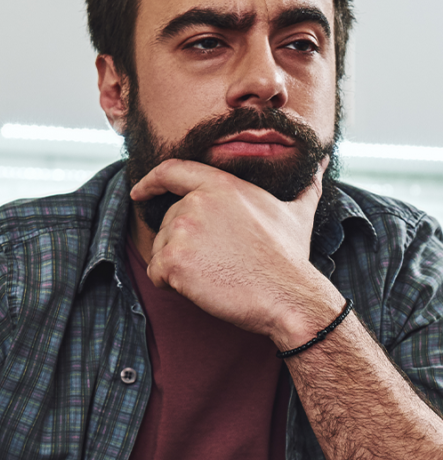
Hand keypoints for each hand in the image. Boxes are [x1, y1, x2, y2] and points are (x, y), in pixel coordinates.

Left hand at [130, 157, 340, 345]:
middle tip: (217, 263)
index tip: (139, 191)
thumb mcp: (297, 211)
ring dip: (180, 266)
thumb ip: (304, 184)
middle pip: (169, 222)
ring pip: (161, 249)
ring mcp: (182, 230)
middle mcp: (197, 202)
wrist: (287, 295)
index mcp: (221, 184)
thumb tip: (321, 164)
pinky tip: (202, 287)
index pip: (173, 170)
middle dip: (184, 245)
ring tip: (214, 274)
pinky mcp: (173, 260)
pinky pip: (157, 273)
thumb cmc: (290, 258)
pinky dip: (172, 285)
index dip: (151, 181)